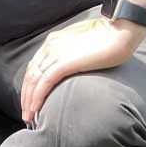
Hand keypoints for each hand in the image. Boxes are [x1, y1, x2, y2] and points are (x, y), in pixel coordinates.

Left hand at [21, 16, 145, 123]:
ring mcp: (56, 54)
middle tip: (26, 114)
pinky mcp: (64, 62)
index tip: (30, 99)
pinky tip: (35, 109)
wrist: (119, 30)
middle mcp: (50, 47)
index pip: (34, 66)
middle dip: (26, 96)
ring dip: (29, 101)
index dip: (30, 84)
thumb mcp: (82, 44)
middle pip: (30, 75)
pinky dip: (37, 97)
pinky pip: (45, 82)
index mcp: (53, 42)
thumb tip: (72, 66)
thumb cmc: (108, 37)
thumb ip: (71, 53)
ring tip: (29, 117)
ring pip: (34, 80)